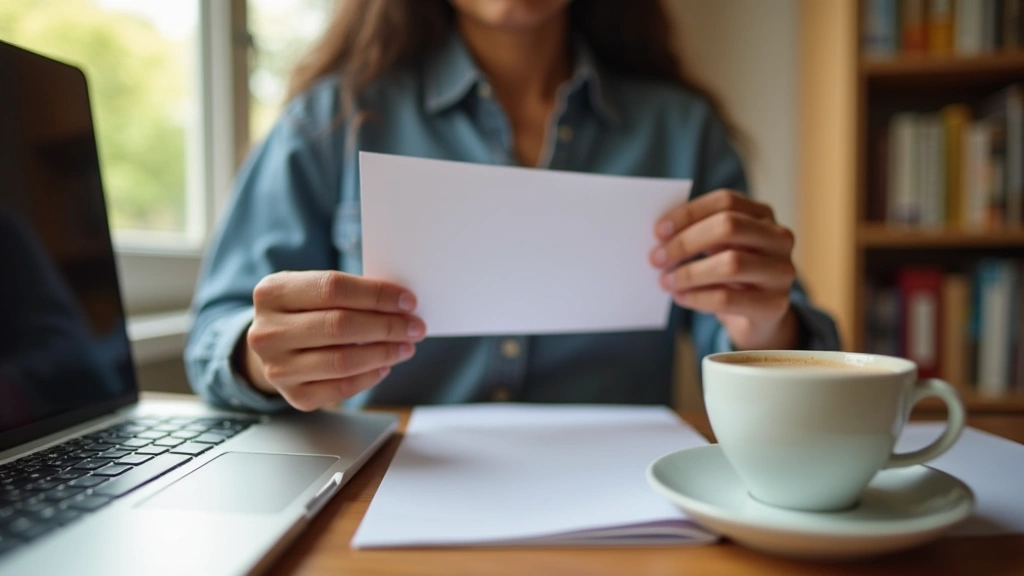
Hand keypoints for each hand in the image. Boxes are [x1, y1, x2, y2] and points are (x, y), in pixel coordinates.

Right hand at [239, 271, 425, 410]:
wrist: (272, 346)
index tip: (408, 301)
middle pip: (340, 325)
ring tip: (406, 346)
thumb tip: (400, 304)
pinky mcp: (293, 396)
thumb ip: (347, 292)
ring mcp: (277, 367)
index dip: (376, 294)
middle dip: (387, 326)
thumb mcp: (311, 289)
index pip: (332, 288)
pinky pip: (341, 388)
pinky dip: (369, 377)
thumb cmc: (303, 311)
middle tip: (414, 326)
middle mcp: (268, 331)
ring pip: (343, 361)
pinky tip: (385, 365)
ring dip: (384, 353)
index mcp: (272, 292)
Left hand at [649, 189, 798, 349]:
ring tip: (665, 281)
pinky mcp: (774, 304)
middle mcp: (778, 238)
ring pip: (731, 264)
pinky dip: (697, 298)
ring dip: (689, 273)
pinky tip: (680, 297)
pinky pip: (728, 299)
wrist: (759, 316)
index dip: (689, 213)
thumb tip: (660, 236)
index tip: (658, 231)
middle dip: (686, 242)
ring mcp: (780, 271)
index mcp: (762, 214)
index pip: (725, 201)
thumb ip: (699, 234)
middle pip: (729, 227)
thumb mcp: (719, 247)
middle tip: (656, 258)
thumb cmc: (731, 273)